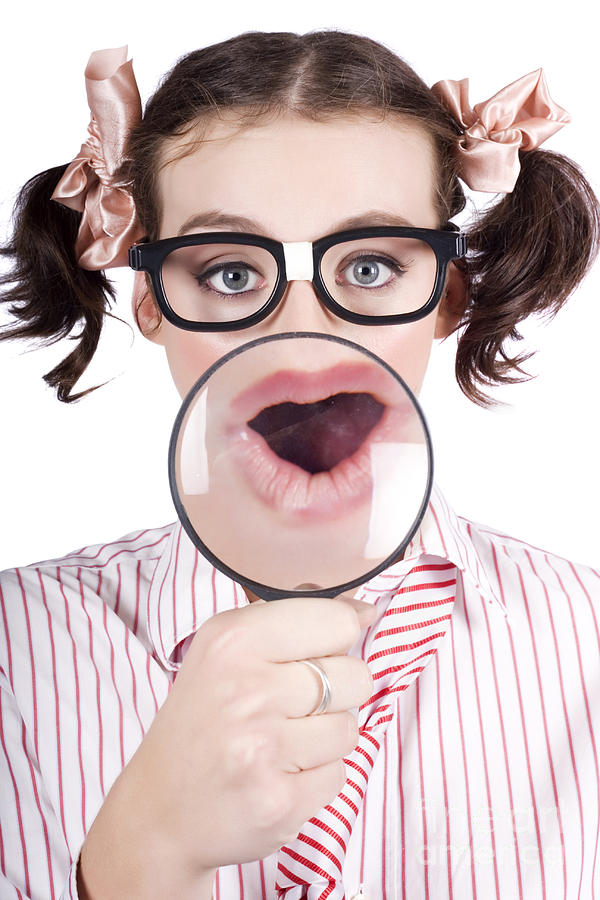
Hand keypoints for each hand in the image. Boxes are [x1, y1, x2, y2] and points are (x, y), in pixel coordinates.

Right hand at [90, 593, 374, 892]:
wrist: (158, 812)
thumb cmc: (201, 723)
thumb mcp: (226, 652)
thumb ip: (294, 620)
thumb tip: (366, 610)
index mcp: (232, 640)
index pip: (337, 621)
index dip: (338, 640)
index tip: (318, 653)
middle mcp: (246, 688)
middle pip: (356, 676)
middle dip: (336, 693)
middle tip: (292, 707)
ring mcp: (262, 747)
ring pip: (350, 729)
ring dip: (325, 739)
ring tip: (282, 743)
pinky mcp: (279, 800)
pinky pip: (339, 775)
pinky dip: (316, 779)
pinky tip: (278, 775)